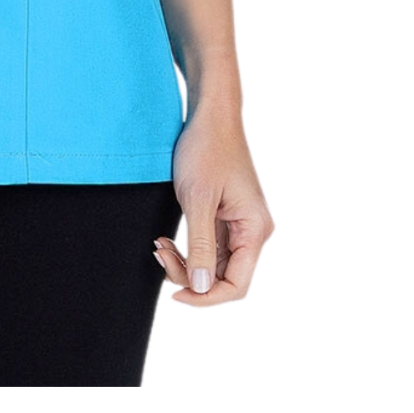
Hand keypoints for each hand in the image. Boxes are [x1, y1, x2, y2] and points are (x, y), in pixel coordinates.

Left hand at [154, 105, 272, 304]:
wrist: (209, 115)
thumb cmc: (206, 150)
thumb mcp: (197, 199)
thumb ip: (200, 246)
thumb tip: (200, 288)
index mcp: (254, 229)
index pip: (237, 285)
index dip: (206, 297)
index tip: (175, 294)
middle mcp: (252, 231)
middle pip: (223, 278)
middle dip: (189, 276)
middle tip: (159, 253)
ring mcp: (240, 225)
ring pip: (212, 265)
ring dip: (184, 263)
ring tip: (159, 245)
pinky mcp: (225, 218)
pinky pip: (208, 248)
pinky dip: (187, 249)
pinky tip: (165, 240)